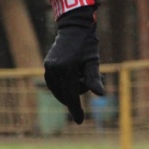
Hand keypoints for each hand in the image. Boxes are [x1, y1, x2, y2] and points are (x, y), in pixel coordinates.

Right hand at [43, 7, 104, 123]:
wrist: (74, 27)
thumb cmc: (87, 44)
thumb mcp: (93, 61)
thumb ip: (95, 79)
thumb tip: (101, 95)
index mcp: (66, 70)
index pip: (71, 96)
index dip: (76, 110)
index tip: (80, 121)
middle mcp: (54, 70)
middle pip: (67, 94)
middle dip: (79, 90)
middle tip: (88, 75)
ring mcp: (48, 68)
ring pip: (60, 89)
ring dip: (72, 86)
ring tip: (82, 72)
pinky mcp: (46, 66)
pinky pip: (56, 82)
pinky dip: (65, 82)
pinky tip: (74, 72)